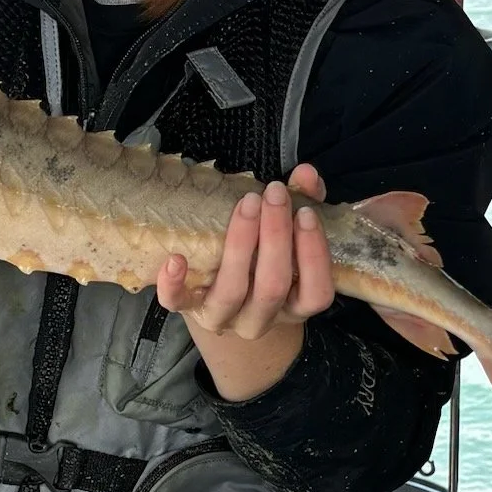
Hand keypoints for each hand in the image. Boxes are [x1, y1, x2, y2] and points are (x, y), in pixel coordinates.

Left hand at [156, 164, 332, 400]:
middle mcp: (262, 318)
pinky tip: (176, 258)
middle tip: (274, 194)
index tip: (305, 212)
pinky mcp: (189, 310)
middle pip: (273, 288)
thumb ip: (304, 203)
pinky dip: (174, 284)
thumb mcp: (289, 237)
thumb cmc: (262, 260)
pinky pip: (178, 303)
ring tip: (246, 204)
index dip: (313, 255)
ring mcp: (224, 318)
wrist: (220, 300)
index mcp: (295, 305)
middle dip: (276, 237)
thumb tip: (306, 173)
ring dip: (240, 245)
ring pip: (232, 293)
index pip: (317, 293)